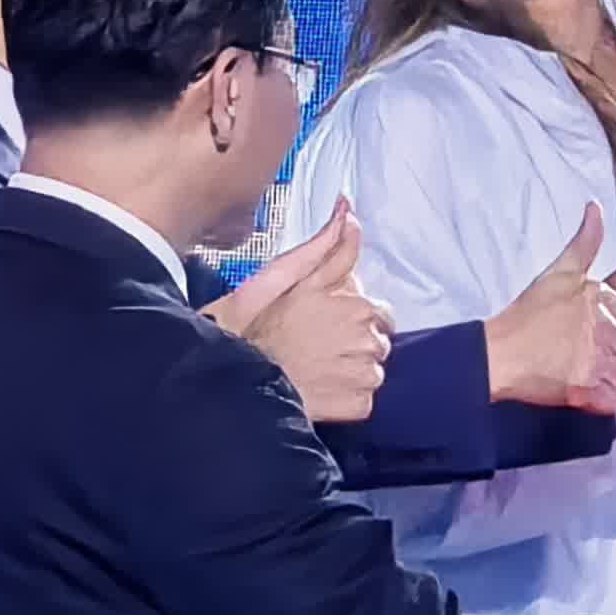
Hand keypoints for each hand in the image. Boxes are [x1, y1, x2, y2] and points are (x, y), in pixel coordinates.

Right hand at [214, 204, 394, 425]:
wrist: (235, 377)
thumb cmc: (256, 324)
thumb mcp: (286, 276)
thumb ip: (328, 246)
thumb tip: (348, 208)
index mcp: (359, 306)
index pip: (380, 312)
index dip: (353, 317)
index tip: (325, 324)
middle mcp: (369, 341)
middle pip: (378, 342)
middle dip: (354, 344)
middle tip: (315, 348)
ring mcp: (363, 376)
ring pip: (372, 372)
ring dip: (352, 372)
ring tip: (315, 370)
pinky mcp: (356, 407)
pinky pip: (365, 402)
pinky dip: (348, 399)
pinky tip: (320, 391)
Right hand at [482, 203, 615, 412]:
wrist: (497, 354)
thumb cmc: (527, 314)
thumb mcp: (559, 273)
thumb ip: (585, 243)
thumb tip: (596, 208)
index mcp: (601, 301)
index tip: (607, 337)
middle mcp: (602, 331)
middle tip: (600, 359)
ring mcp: (593, 362)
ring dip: (615, 380)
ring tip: (594, 376)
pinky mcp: (583, 391)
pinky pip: (613, 401)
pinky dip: (604, 400)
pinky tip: (589, 392)